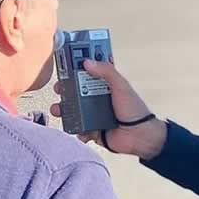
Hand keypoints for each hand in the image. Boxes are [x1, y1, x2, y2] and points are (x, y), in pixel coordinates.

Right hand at [50, 60, 166, 160]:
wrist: (139, 136)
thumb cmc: (134, 109)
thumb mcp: (121, 86)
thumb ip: (107, 71)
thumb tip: (87, 62)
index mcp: (105, 86)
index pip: (88, 74)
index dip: (77, 69)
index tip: (65, 64)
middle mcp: (98, 99)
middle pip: (76, 92)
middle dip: (65, 90)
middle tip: (58, 88)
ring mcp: (94, 115)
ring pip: (73, 110)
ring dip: (64, 110)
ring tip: (58, 110)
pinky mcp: (93, 131)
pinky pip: (79, 129)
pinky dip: (76, 130)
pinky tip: (80, 130)